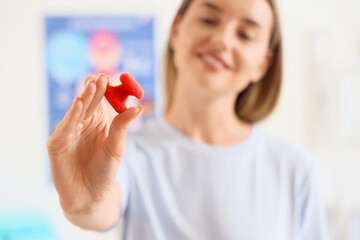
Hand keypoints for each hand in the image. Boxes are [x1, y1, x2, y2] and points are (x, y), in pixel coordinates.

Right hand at [47, 74, 142, 213]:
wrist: (90, 196)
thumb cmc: (104, 170)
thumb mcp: (117, 147)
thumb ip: (123, 126)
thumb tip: (139, 107)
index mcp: (97, 122)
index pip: (99, 101)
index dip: (103, 89)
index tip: (109, 78)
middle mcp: (82, 124)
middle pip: (87, 102)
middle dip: (94, 90)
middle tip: (102, 78)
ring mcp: (68, 133)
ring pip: (76, 111)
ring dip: (84, 98)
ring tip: (92, 85)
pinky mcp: (57, 144)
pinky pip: (65, 127)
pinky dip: (71, 115)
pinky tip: (79, 104)